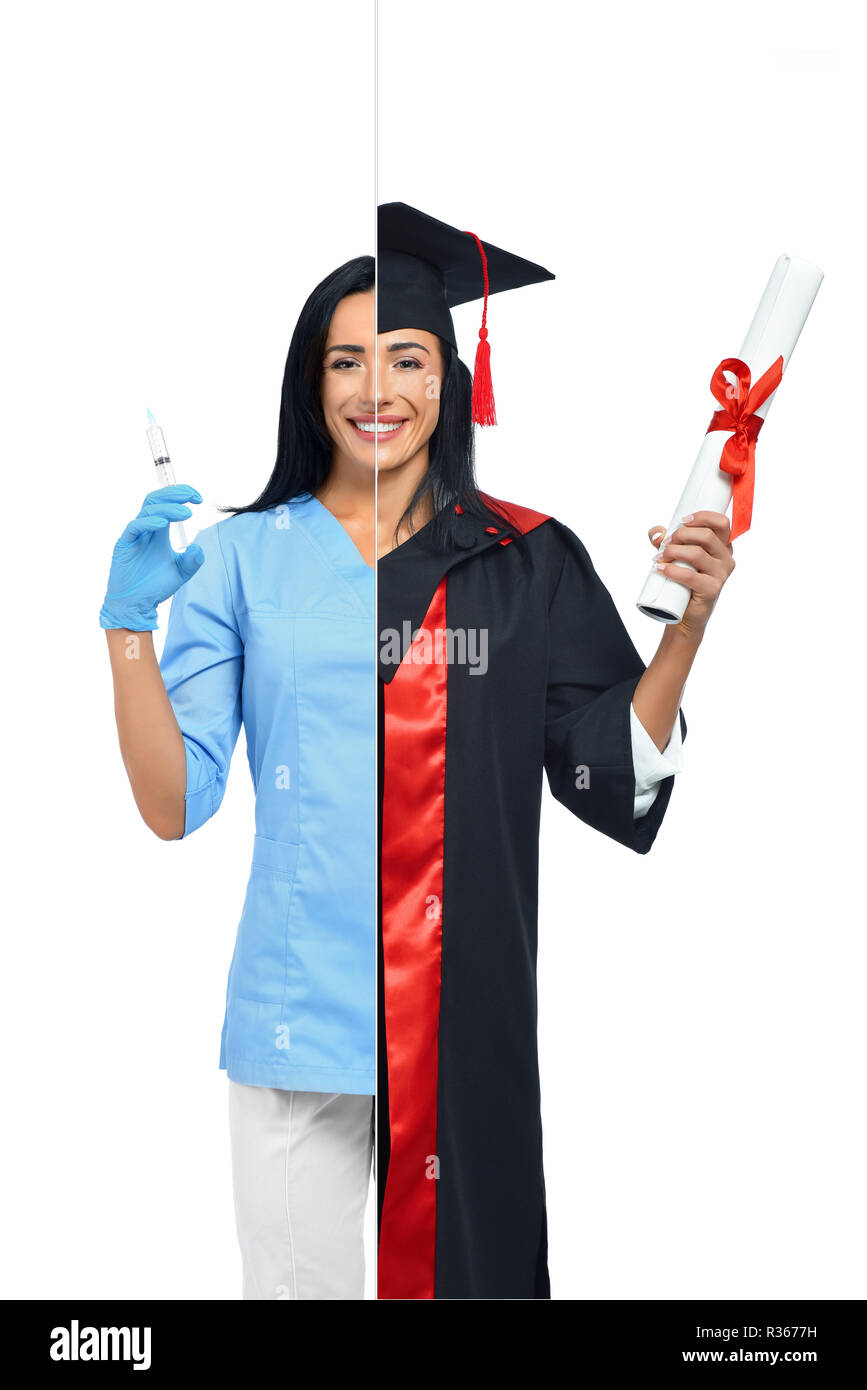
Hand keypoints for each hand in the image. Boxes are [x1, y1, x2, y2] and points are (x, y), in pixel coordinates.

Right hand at [99, 484, 204, 630]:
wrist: (136, 605)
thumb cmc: (155, 586)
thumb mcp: (181, 572)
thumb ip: (193, 560)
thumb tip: (198, 547)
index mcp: (158, 531)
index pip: (167, 503)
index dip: (182, 495)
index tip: (199, 498)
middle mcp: (146, 529)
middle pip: (156, 500)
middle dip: (175, 494)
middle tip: (193, 497)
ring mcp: (134, 536)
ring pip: (148, 511)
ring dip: (168, 509)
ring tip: (185, 514)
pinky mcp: (124, 545)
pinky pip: (135, 527)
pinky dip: (148, 522)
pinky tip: (163, 524)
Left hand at [649, 510, 734, 642]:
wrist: (685, 613)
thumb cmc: (683, 581)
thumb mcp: (675, 556)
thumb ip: (666, 540)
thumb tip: (655, 531)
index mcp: (723, 546)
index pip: (721, 523)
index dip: (702, 517)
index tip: (682, 520)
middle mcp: (726, 558)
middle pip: (707, 536)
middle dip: (681, 535)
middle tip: (664, 544)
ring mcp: (721, 575)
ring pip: (697, 553)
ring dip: (673, 552)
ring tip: (659, 558)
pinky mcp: (712, 590)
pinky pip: (690, 576)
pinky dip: (672, 570)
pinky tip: (660, 569)